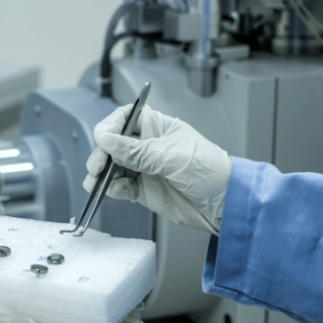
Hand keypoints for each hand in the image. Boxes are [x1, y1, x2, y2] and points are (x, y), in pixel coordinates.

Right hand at [83, 105, 230, 234]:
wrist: (225, 204)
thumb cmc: (210, 171)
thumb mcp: (170, 157)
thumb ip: (136, 151)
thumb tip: (106, 140)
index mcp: (157, 128)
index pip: (125, 118)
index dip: (111, 126)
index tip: (102, 138)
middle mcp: (148, 147)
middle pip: (113, 144)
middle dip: (102, 154)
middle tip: (97, 166)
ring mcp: (144, 169)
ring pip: (113, 167)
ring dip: (102, 174)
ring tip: (97, 182)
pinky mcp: (143, 190)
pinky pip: (121, 187)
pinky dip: (113, 189)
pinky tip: (114, 191)